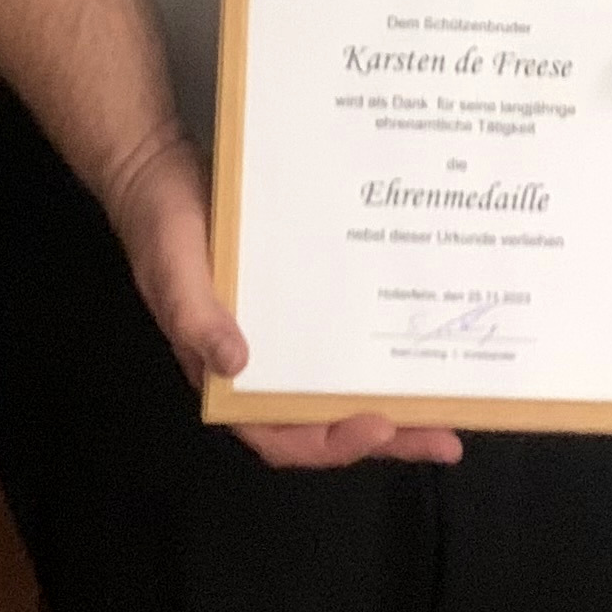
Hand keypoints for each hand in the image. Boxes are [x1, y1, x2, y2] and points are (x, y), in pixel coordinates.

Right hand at [88, 135, 460, 470]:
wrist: (160, 168)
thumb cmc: (160, 224)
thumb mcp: (172, 269)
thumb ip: (195, 317)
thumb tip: (236, 363)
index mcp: (226, 374)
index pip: (279, 434)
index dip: (328, 443)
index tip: (377, 426)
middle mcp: (263, 365)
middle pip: (327, 421)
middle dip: (386, 436)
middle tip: (445, 438)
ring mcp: (288, 334)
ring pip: (344, 384)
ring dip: (395, 401)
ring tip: (451, 405)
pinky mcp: (305, 299)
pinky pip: (348, 334)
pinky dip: (382, 343)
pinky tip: (421, 334)